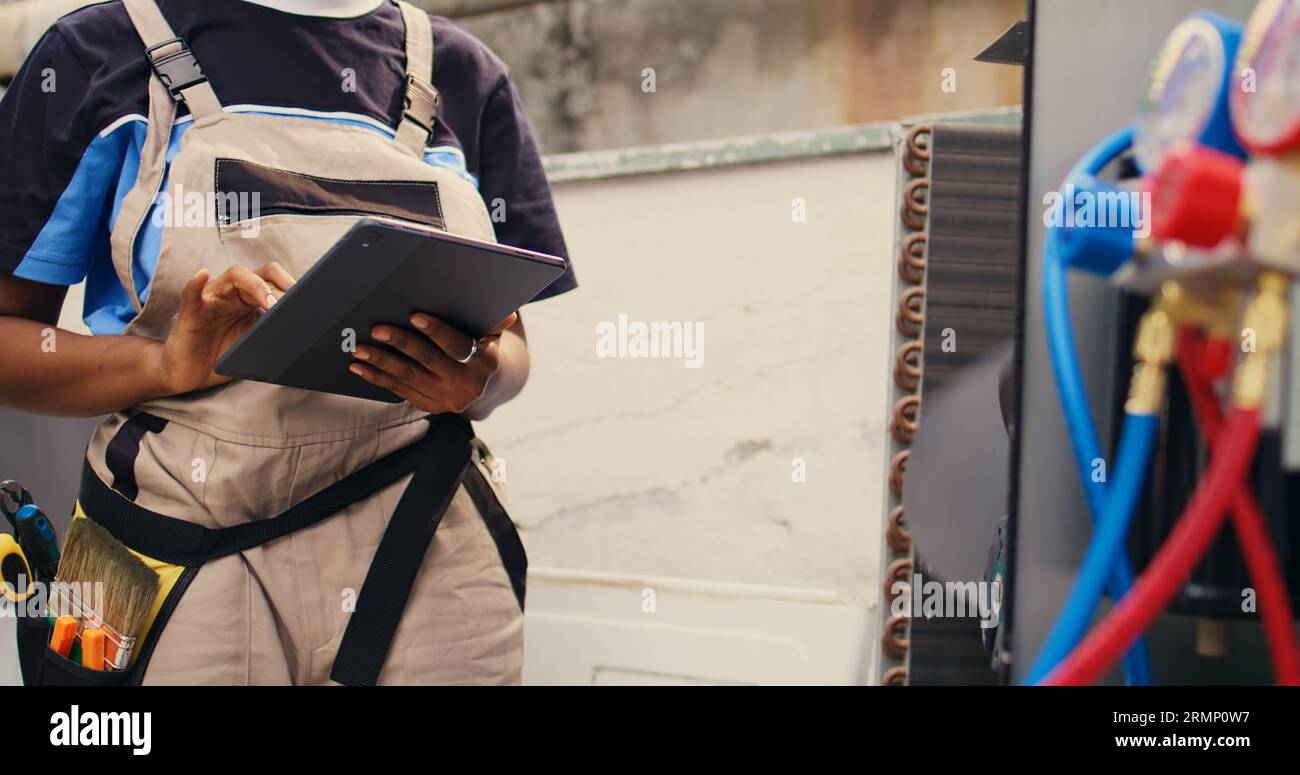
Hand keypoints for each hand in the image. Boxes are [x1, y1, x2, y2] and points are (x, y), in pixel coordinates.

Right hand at [156, 263, 294, 394]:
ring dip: (255, 286)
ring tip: (270, 303)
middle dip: (279, 287)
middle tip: (293, 305)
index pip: (272, 280)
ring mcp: (211, 300)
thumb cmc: (222, 356)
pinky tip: (201, 275)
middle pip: (258, 274)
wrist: (189, 374)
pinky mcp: (191, 313)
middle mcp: (232, 294)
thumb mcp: (254, 343)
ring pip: (233, 277)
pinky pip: (192, 293)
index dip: (290, 286)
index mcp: (249, 300)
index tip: (308, 300)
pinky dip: (196, 284)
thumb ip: (272, 332)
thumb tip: (303, 332)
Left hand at [348, 311, 518, 414]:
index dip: (436, 331)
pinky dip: (378, 378)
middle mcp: (466, 384)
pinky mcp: (430, 406)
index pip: (457, 346)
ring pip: (410, 377)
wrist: (486, 387)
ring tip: (360, 349)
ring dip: (382, 363)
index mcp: (483, 363)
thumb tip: (508, 314)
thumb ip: (493, 324)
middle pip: (428, 361)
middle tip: (377, 329)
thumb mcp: (492, 336)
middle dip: (401, 343)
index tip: (414, 316)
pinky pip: (399, 390)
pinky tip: (359, 367)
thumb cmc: (483, 348)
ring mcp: (447, 399)